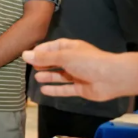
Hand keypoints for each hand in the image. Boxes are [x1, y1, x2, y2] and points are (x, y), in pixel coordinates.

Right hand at [23, 39, 137, 101]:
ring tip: (36, 77)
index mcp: (71, 48)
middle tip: (30, 66)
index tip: (28, 55)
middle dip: (44, 63)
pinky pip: (65, 89)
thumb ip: (44, 58)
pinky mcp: (80, 88)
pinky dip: (55, 89)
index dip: (41, 50)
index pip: (53, 47)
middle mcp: (74, 60)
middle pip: (55, 61)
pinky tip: (43, 90)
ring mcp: (77, 75)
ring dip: (48, 76)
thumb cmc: (88, 62)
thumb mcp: (64, 57)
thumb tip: (24, 54)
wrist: (112, 77)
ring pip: (59, 75)